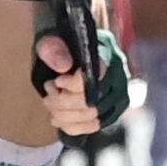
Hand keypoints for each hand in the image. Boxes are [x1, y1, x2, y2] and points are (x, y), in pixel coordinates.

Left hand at [31, 25, 128, 139]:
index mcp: (107, 57)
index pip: (95, 80)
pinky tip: (58, 117)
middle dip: (61, 103)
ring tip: (50, 102)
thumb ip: (54, 48)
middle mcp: (118, 79)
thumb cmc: (62, 44)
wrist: (71, 49)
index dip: (71, 85)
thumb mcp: (52, 39)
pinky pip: (92, 127)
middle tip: (48, 92)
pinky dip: (70, 126)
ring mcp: (116, 98)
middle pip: (91, 104)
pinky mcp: (110, 112)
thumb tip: (63, 67)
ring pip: (90, 118)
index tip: (57, 80)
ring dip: (63, 115)